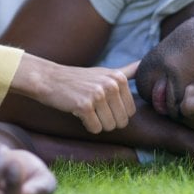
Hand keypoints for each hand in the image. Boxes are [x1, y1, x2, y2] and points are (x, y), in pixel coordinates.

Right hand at [12, 55, 138, 133]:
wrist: (49, 79)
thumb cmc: (79, 79)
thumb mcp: (106, 72)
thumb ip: (127, 71)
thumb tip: (143, 64)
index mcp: (119, 78)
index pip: (131, 111)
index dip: (116, 112)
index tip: (102, 103)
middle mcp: (111, 84)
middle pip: (122, 121)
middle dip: (108, 120)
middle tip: (94, 108)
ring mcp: (98, 94)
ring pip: (109, 127)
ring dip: (97, 123)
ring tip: (87, 109)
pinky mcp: (85, 105)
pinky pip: (95, 129)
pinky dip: (87, 125)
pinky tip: (78, 112)